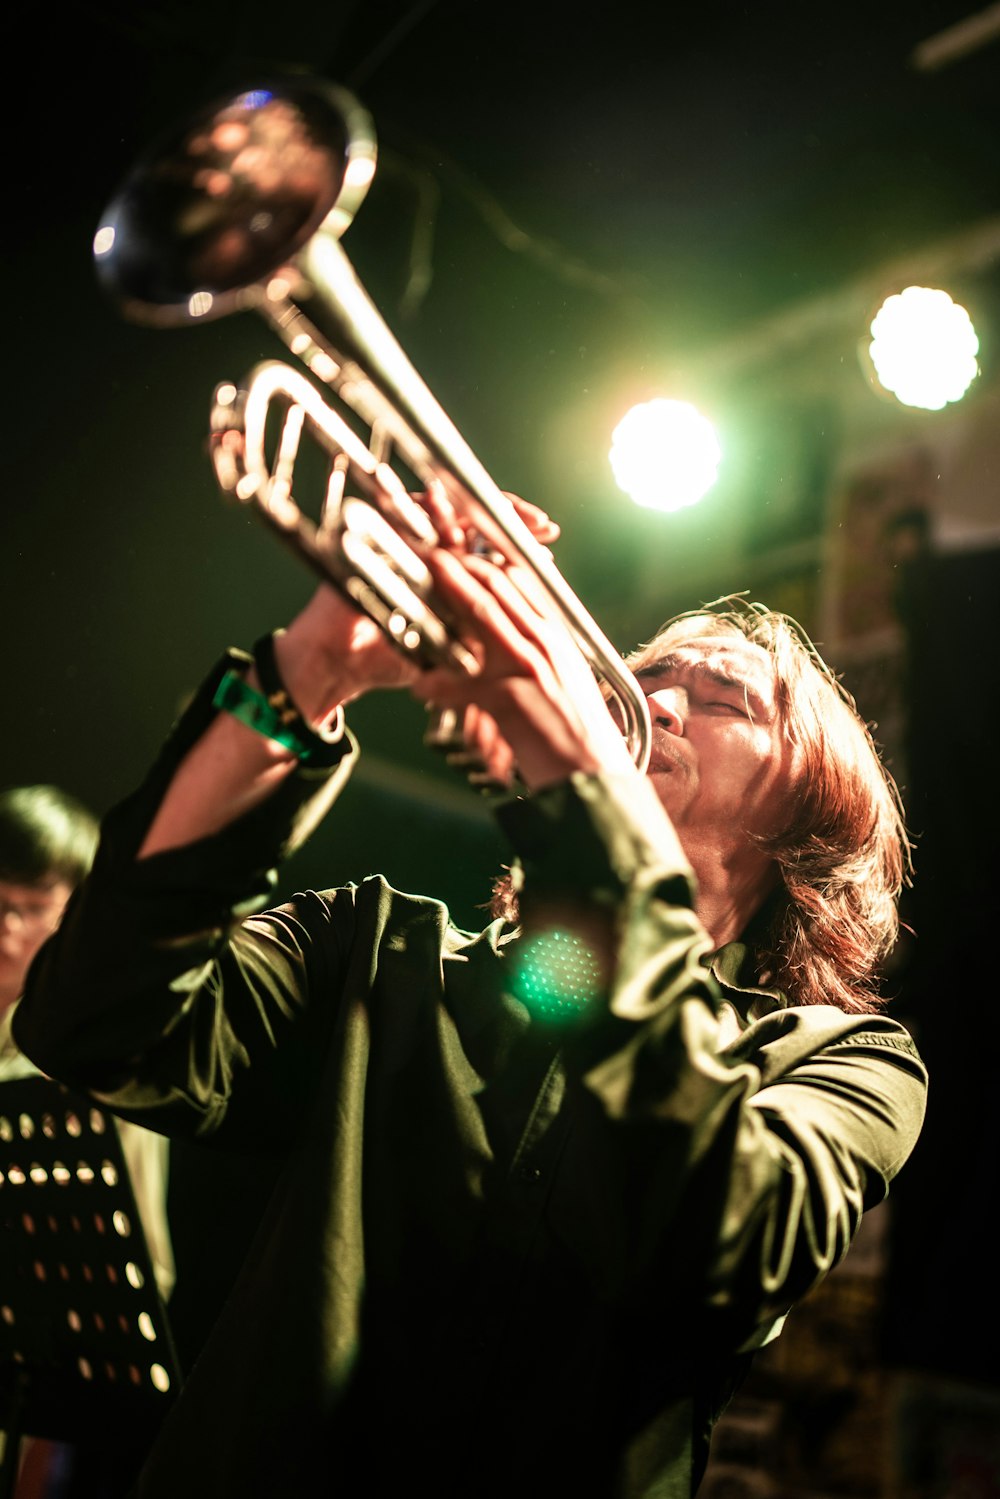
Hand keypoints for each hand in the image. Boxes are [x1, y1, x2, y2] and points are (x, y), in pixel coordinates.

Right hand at [274, 478, 561, 725]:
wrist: (337, 665)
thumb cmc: (387, 657)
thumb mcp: (445, 645)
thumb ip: (475, 629)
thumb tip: (524, 617)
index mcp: (444, 574)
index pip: (487, 545)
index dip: (517, 540)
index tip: (546, 543)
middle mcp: (425, 552)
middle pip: (473, 520)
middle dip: (509, 518)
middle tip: (541, 524)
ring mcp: (400, 542)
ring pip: (445, 511)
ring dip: (477, 509)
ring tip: (507, 514)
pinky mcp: (376, 540)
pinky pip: (406, 514)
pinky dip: (432, 509)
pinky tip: (456, 512)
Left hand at [412, 549, 635, 791]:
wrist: (595, 776)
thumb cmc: (580, 736)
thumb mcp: (569, 682)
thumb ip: (544, 656)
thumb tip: (520, 641)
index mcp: (559, 639)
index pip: (524, 585)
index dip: (491, 564)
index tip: (468, 554)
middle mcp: (546, 645)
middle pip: (498, 590)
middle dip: (463, 567)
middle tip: (434, 554)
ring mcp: (529, 668)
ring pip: (482, 617)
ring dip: (447, 596)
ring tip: (421, 587)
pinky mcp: (511, 699)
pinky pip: (461, 684)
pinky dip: (437, 686)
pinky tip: (420, 688)